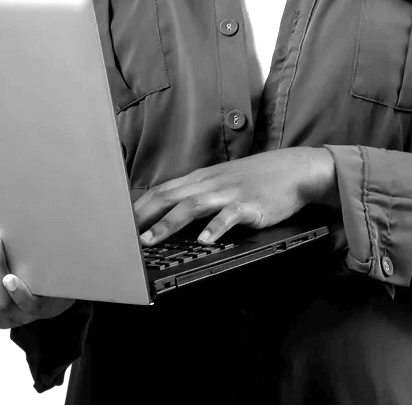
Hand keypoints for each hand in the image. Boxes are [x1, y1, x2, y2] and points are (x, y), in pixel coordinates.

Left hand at [133, 147, 337, 246]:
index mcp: (201, 179)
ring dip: (168, 223)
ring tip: (150, 240)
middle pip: (170, 197)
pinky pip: (229, 216)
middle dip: (143, 216)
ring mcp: (229, 193)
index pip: (162, 190)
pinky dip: (215, 228)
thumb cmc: (255, 178)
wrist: (293, 170)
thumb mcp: (221, 181)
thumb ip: (198, 194)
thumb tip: (169, 212)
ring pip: (192, 206)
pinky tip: (204, 241)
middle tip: (121, 234)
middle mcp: (210, 183)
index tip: (118, 222)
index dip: (139, 206)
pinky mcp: (249, 205)